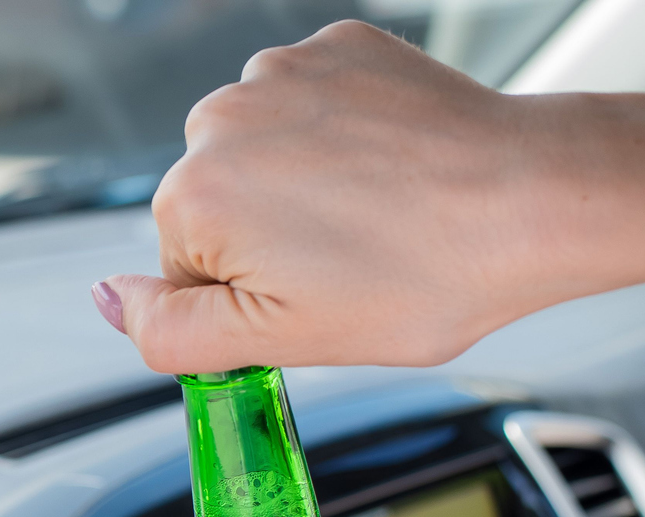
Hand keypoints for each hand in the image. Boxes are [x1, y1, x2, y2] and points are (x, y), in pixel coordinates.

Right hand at [94, 21, 644, 372]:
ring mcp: (282, 72)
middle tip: (348, 260)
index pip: (185, 268)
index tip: (309, 295)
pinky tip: (388, 167)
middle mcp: (221, 119)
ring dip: (301, 183)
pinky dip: (339, 135)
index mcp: (194, 196)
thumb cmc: (419, 277)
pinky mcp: (339, 47)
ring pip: (261, 151)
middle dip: (265, 234)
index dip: (245, 296)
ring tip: (375, 213)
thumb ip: (168, 330)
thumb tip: (108, 298)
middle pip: (216, 202)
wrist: (535, 199)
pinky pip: (309, 104)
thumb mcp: (276, 341)